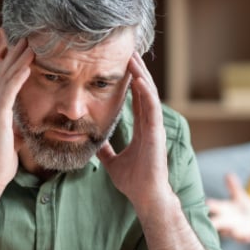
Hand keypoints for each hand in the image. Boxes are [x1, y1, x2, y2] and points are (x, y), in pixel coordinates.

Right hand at [0, 34, 32, 191]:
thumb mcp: (11, 141)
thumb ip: (16, 129)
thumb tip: (24, 127)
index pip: (5, 82)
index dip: (13, 64)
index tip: (23, 49)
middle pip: (4, 73)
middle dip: (14, 54)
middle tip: (25, 35)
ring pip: (6, 78)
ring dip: (18, 59)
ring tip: (30, 42)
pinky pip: (9, 91)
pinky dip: (18, 76)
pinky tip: (28, 64)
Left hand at [97, 53, 170, 209]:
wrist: (145, 197)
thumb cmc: (134, 182)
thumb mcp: (112, 162)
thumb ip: (105, 150)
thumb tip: (93, 142)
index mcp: (142, 129)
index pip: (136, 99)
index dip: (131, 81)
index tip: (122, 65)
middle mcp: (150, 124)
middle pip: (144, 91)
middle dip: (136, 71)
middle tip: (128, 52)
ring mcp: (155, 128)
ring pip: (149, 95)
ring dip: (141, 76)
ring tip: (133, 58)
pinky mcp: (156, 134)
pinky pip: (152, 109)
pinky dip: (145, 93)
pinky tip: (138, 79)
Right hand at [206, 173, 249, 242]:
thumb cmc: (241, 207)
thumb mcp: (238, 196)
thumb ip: (233, 187)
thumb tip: (229, 174)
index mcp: (223, 209)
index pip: (213, 207)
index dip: (208, 206)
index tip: (204, 203)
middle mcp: (225, 221)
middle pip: (216, 222)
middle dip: (213, 223)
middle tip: (209, 223)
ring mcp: (234, 229)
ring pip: (228, 232)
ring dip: (229, 231)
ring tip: (232, 230)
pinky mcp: (244, 235)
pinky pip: (243, 238)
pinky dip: (245, 238)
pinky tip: (249, 237)